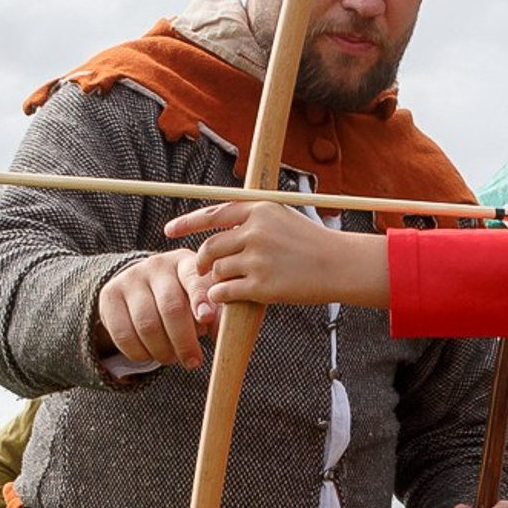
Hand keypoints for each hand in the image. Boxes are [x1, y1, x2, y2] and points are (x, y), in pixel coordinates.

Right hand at [96, 248, 216, 367]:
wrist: (142, 287)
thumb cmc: (183, 297)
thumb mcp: (201, 299)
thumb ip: (216, 314)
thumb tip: (224, 334)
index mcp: (185, 263)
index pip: (193, 278)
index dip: (199, 299)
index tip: (205, 319)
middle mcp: (156, 265)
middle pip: (170, 308)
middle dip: (184, 342)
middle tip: (193, 362)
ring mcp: (130, 279)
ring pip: (146, 325)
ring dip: (162, 351)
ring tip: (172, 358)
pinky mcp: (109, 296)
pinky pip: (123, 334)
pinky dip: (139, 353)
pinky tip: (150, 355)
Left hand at [167, 198, 391, 308]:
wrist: (338, 265)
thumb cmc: (312, 244)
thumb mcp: (283, 218)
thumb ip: (253, 220)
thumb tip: (220, 228)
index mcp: (259, 210)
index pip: (213, 214)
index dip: (187, 223)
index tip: (169, 231)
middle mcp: (255, 231)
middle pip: (210, 247)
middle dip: (201, 261)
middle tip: (201, 270)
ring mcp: (257, 258)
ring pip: (216, 271)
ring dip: (215, 280)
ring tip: (227, 284)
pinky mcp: (260, 285)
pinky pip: (224, 291)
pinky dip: (219, 296)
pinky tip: (226, 297)